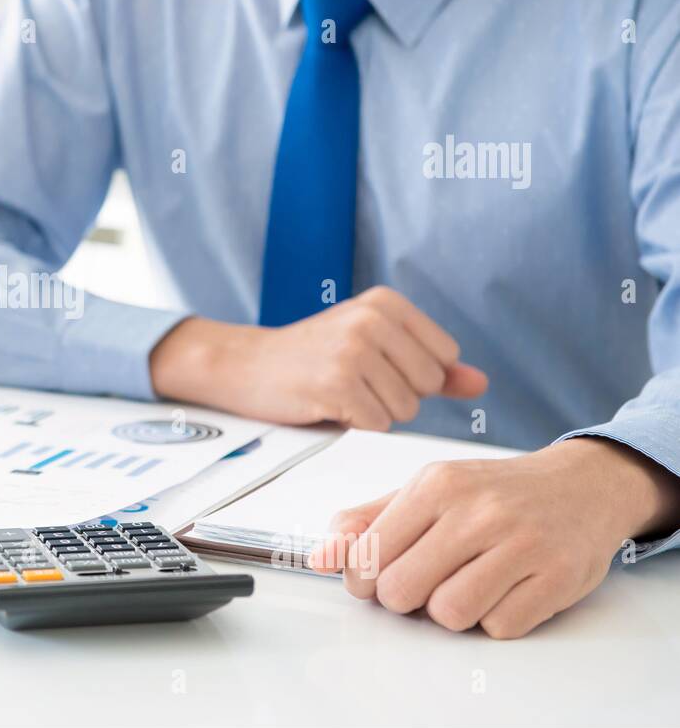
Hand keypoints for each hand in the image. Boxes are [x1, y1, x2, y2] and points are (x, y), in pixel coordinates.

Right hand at [150, 286, 487, 428]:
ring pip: (405, 409)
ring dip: (374, 412)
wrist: (247, 365)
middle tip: (354, 381)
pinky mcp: (336, 384)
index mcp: (386, 303)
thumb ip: (432, 365)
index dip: (414, 375)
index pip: (445, 357)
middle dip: (396, 396)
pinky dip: (355, 423)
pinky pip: (377, 423)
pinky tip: (328, 403)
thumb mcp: (375, 348)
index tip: (375, 366)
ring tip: (340, 391)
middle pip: (427, 385)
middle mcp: (372, 320)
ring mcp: (353, 351)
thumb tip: (480, 383)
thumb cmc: (312, 357)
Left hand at [310, 438, 679, 637]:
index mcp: (436, 486)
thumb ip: (367, 522)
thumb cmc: (494, 492)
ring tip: (466, 584)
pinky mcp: (557, 577)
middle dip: (404, 598)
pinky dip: (496, 618)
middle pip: (401, 591)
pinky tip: (504, 589)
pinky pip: (499, 626)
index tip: (377, 576)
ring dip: (450, 611)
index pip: (367, 556)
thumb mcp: (426, 490)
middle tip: (424, 582)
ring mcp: (520, 544)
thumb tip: (318, 557)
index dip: (363, 580)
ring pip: (449, 614)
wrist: (582, 484)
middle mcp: (477, 511)